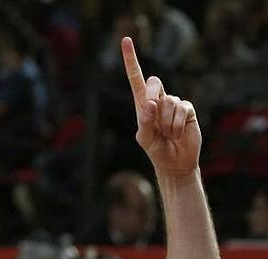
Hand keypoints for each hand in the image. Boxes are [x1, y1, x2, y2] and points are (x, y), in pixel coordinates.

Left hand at [121, 36, 200, 175]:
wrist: (175, 163)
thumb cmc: (156, 150)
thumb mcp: (145, 138)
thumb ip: (145, 121)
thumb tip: (151, 102)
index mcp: (143, 104)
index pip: (136, 79)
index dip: (131, 60)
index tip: (126, 40)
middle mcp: (158, 100)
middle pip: (154, 81)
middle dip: (152, 96)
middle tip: (152, 113)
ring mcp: (174, 104)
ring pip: (168, 101)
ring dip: (165, 123)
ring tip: (167, 135)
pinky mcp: (188, 110)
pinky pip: (181, 109)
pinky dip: (176, 125)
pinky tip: (176, 135)